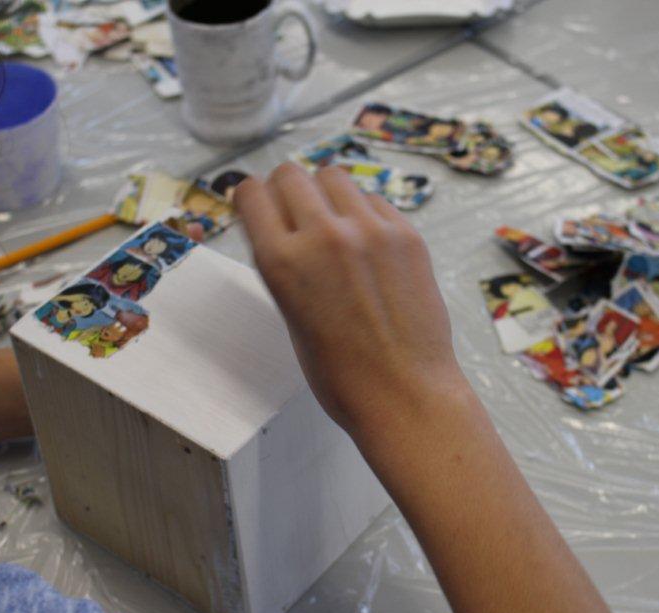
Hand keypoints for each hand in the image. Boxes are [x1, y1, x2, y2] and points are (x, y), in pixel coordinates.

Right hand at [234, 163, 466, 435]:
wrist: (405, 393)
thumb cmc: (343, 374)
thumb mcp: (291, 317)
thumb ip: (285, 267)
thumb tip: (285, 232)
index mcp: (282, 263)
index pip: (252, 193)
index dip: (252, 198)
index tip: (258, 205)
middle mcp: (323, 236)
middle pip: (291, 174)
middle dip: (287, 191)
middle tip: (296, 214)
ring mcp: (370, 231)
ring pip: (334, 176)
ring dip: (326, 194)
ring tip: (334, 225)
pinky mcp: (406, 235)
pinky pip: (374, 200)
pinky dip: (365, 213)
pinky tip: (368, 244)